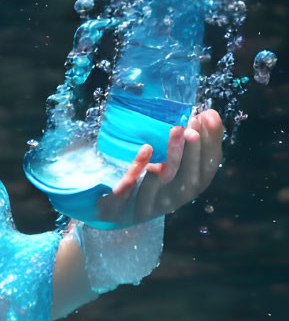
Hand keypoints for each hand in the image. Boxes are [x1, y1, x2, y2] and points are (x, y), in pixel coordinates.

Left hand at [97, 109, 223, 226]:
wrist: (109, 205)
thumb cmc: (144, 178)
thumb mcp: (168, 162)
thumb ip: (188, 143)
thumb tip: (206, 115)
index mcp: (185, 189)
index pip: (206, 169)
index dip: (211, 145)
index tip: (209, 117)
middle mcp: (170, 200)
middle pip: (189, 177)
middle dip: (194, 149)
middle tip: (194, 121)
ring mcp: (146, 205)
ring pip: (163, 181)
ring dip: (172, 155)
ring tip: (176, 129)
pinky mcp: (121, 205)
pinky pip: (130, 188)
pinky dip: (139, 167)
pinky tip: (146, 148)